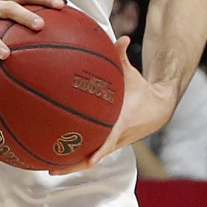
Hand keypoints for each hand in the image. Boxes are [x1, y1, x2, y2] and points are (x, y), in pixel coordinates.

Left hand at [53, 38, 175, 173]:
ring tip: (48, 168)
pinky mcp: (108, 143)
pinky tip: (56, 154)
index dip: (100, 151)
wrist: (158, 109)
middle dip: (73, 165)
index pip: (110, 141)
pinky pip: (89, 151)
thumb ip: (122, 56)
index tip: (89, 160)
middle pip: (93, 158)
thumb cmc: (141, 90)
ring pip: (89, 160)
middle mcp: (115, 138)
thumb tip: (122, 38)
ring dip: (71, 166)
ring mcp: (111, 143)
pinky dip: (75, 155)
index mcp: (122, 124)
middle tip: (52, 169)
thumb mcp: (132, 74)